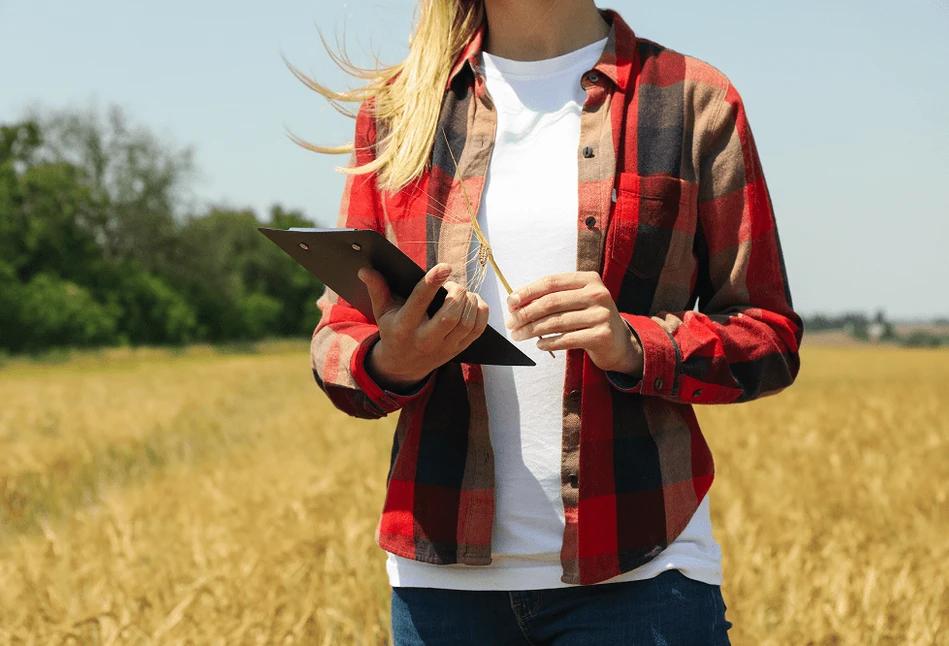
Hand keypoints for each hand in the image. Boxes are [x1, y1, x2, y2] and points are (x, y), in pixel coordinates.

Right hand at [358, 263, 489, 390]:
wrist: (403, 366)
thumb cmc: (393, 331)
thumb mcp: (382, 312)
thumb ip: (377, 289)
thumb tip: (365, 269)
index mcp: (404, 326)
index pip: (420, 302)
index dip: (433, 282)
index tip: (445, 267)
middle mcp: (425, 339)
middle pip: (450, 315)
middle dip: (457, 293)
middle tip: (453, 284)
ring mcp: (444, 347)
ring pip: (466, 322)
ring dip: (470, 301)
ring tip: (463, 292)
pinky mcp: (458, 350)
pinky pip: (478, 330)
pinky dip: (481, 312)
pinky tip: (474, 301)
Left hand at [504, 271, 642, 376]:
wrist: (618, 342)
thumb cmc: (589, 318)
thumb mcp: (575, 300)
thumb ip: (551, 297)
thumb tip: (516, 303)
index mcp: (589, 279)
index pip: (552, 282)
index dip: (528, 291)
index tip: (511, 302)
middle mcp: (597, 294)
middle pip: (552, 302)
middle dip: (526, 313)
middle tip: (511, 323)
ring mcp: (601, 315)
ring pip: (557, 322)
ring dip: (532, 330)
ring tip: (519, 335)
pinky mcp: (602, 335)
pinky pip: (567, 339)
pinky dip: (549, 343)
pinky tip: (539, 345)